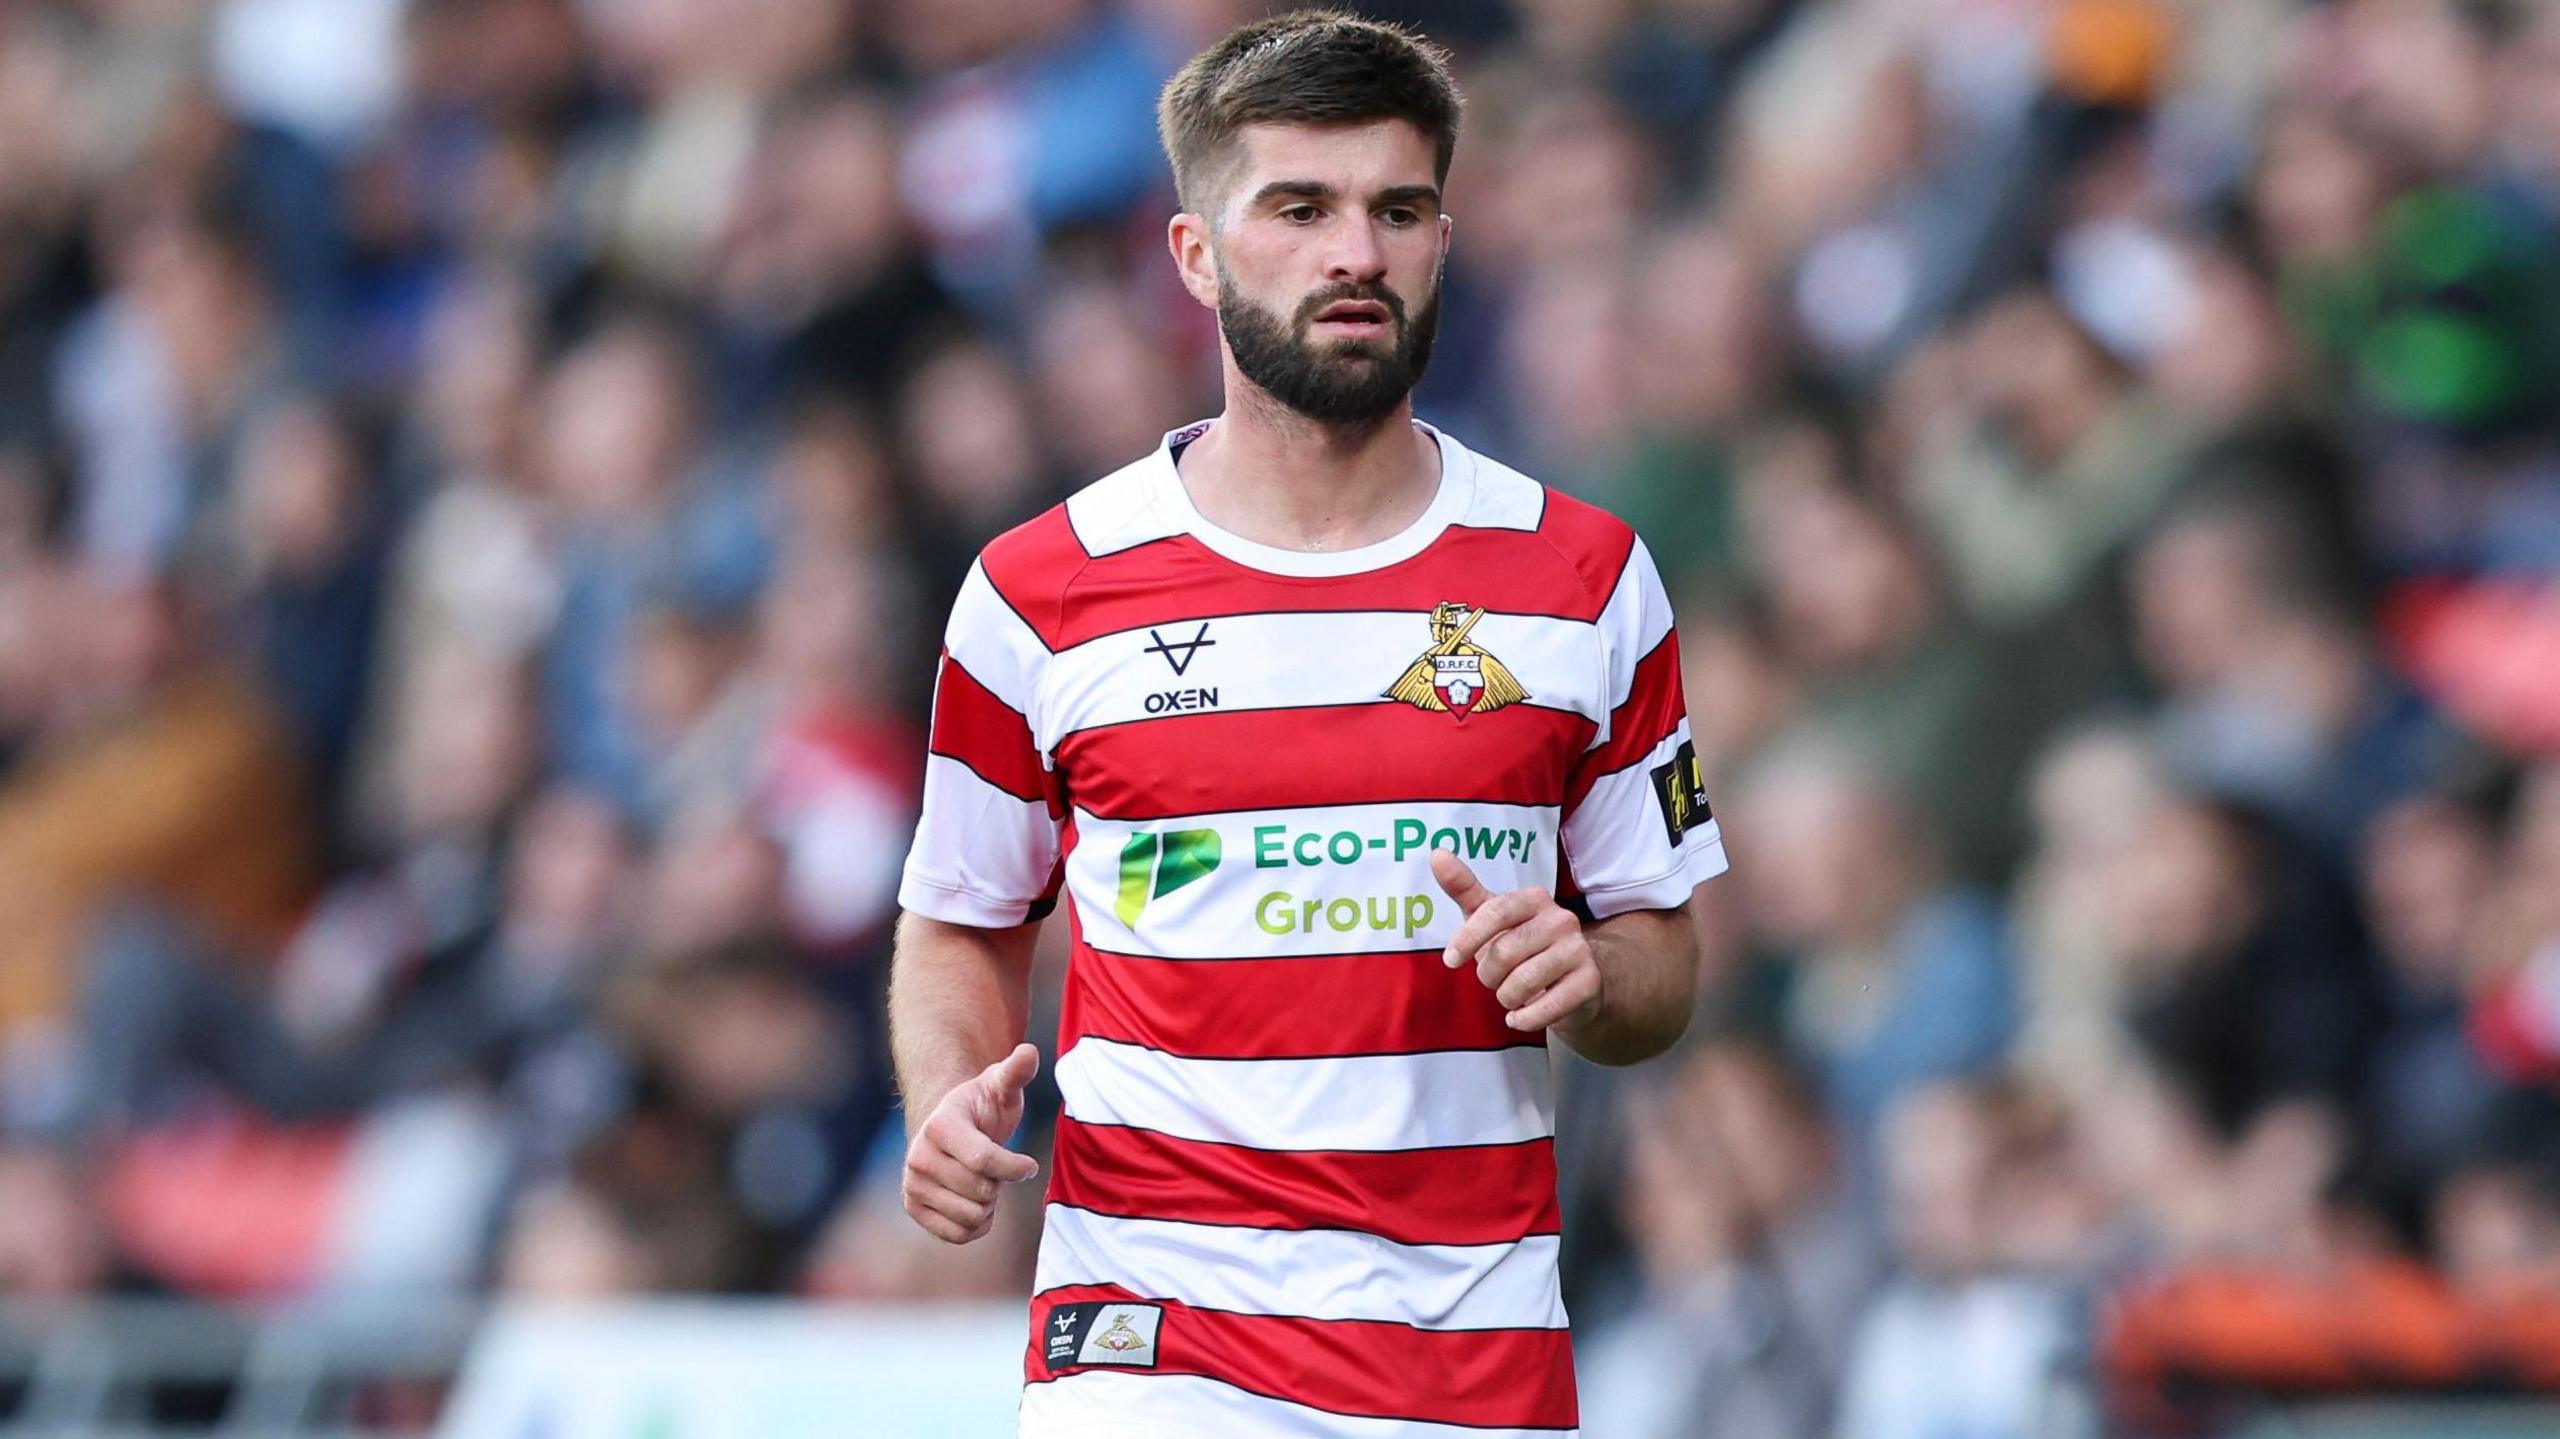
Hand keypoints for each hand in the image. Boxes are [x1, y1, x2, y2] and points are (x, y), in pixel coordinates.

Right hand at [901, 1042, 1041, 1243]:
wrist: (950, 1131)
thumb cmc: (982, 1108)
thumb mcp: (999, 1087)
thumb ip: (1015, 1072)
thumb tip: (1029, 1052)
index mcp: (940, 1125)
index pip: (983, 1160)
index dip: (1014, 1167)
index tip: (1029, 1165)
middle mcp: (919, 1156)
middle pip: (980, 1191)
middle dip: (999, 1184)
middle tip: (995, 1168)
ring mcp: (912, 1184)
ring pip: (971, 1216)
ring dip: (988, 1205)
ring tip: (984, 1183)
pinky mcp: (913, 1208)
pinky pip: (958, 1235)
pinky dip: (977, 1225)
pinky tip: (976, 1203)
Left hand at [1432, 851, 1602, 1033]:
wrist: (1576, 978)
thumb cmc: (1524, 945)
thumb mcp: (1491, 915)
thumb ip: (1464, 887)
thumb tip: (1437, 854)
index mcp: (1536, 899)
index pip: (1494, 913)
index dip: (1467, 939)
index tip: (1450, 960)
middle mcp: (1562, 920)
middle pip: (1504, 952)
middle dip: (1488, 974)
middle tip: (1494, 979)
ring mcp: (1579, 951)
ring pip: (1522, 983)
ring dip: (1506, 997)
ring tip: (1510, 995)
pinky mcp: (1589, 983)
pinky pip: (1545, 1008)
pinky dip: (1524, 1019)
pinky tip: (1520, 1017)